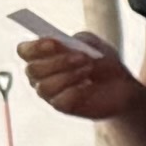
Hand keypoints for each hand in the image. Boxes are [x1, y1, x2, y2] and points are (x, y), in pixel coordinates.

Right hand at [15, 25, 145, 131]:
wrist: (121, 86)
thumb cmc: (101, 61)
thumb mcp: (93, 44)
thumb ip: (77, 39)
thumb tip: (61, 43)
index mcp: (41, 55)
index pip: (25, 51)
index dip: (36, 47)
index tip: (54, 43)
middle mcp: (40, 75)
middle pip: (32, 69)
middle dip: (58, 61)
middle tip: (83, 57)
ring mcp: (49, 93)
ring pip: (45, 86)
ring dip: (69, 75)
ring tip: (89, 69)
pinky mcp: (62, 106)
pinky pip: (61, 100)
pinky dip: (75, 91)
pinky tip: (88, 86)